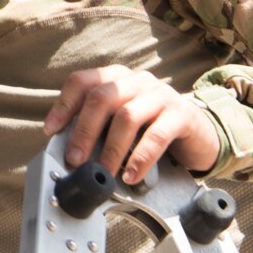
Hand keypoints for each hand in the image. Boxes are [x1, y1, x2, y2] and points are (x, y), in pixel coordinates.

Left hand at [43, 66, 219, 183]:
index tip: (52, 130)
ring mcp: (161, 94)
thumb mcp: (122, 123)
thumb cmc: (153, 128)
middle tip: (75, 159)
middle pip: (103, 97)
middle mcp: (137, 81)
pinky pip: (156, 135)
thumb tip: (67, 149)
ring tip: (104, 172)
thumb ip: (99, 127)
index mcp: (117, 78)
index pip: (83, 81)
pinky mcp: (181, 114)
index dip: (64, 105)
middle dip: (84, 130)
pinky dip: (140, 158)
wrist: (200, 133)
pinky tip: (131, 175)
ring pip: (127, 116)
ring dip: (111, 149)